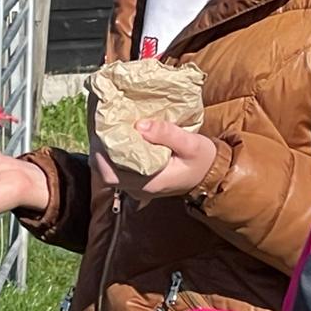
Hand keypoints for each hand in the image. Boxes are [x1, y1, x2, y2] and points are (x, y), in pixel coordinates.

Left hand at [93, 121, 219, 200]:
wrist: (211, 174)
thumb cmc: (203, 160)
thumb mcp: (192, 144)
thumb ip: (168, 134)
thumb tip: (140, 125)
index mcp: (148, 182)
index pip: (110, 173)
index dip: (100, 153)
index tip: (102, 128)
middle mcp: (137, 188)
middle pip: (104, 172)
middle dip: (99, 147)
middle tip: (101, 121)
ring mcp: (136, 187)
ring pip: (108, 170)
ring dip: (104, 150)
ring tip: (107, 125)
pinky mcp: (138, 181)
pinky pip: (117, 168)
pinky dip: (112, 153)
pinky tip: (116, 135)